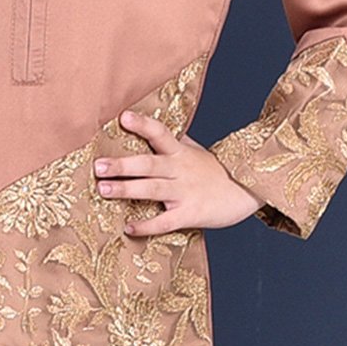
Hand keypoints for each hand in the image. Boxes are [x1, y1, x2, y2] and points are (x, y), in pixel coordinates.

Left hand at [94, 110, 266, 233]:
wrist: (247, 192)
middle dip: (123, 165)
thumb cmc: (216, 172)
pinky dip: (147, 226)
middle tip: (99, 166)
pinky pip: (165, 221)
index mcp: (180, 152)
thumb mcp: (196, 151)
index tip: (123, 117)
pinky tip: (129, 228)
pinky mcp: (190, 214)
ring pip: (152, 190)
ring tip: (104, 189)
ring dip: (127, 189)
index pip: (160, 133)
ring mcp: (185, 192)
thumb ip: (175, 141)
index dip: (143, 125)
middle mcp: (181, 170)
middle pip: (149, 164)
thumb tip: (153, 127)